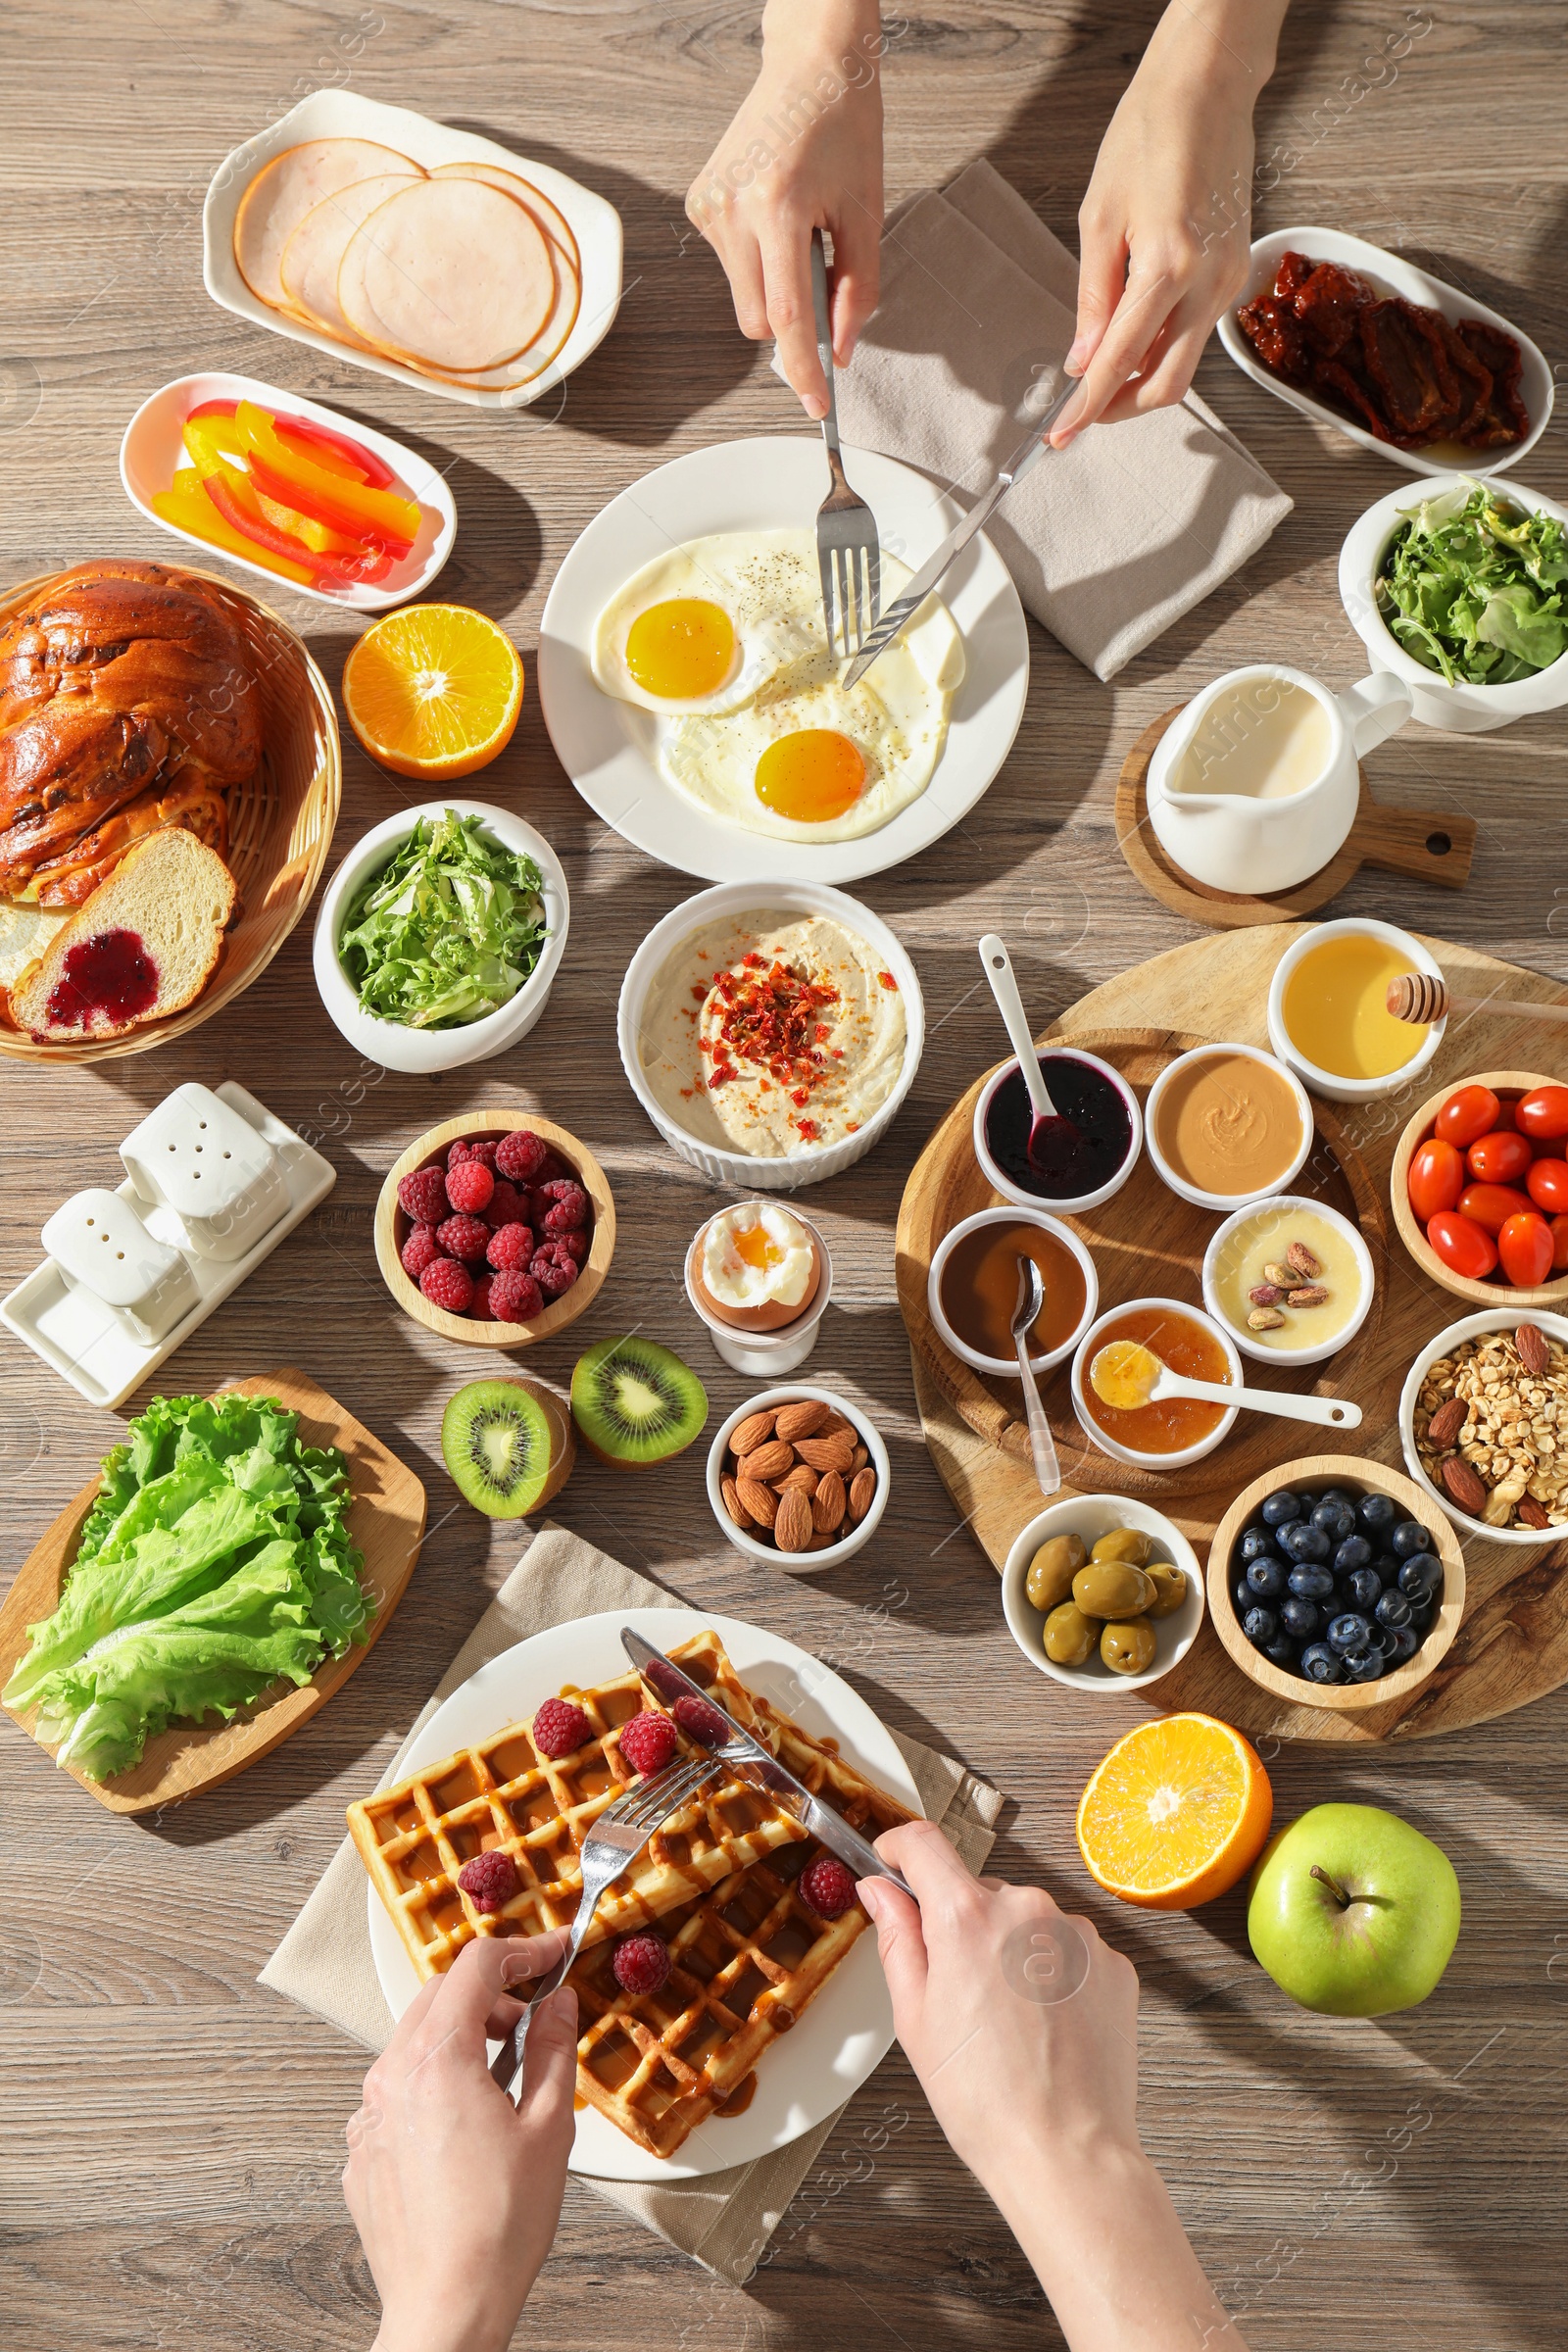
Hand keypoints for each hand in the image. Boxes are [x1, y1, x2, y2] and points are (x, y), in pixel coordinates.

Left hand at [344, 1931, 577, 2351]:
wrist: (447, 2306)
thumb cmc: (497, 2229)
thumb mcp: (550, 2127)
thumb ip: (554, 2049)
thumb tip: (559, 2004)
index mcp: (438, 2060)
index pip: (476, 1966)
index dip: (523, 1950)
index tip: (552, 1952)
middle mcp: (391, 2078)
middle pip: (438, 1995)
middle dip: (490, 1990)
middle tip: (533, 2011)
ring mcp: (370, 2117)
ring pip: (413, 2043)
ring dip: (461, 2036)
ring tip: (505, 2071)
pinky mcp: (364, 2152)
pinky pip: (397, 2092)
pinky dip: (434, 2083)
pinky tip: (469, 2121)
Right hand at [686, 0, 884, 417]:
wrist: (810, 64)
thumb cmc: (844, 127)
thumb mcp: (867, 212)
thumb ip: (858, 291)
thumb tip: (841, 350)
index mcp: (778, 208)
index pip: (787, 318)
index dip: (803, 370)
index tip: (817, 405)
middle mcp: (733, 209)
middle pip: (759, 320)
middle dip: (792, 319)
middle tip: (823, 269)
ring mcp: (709, 207)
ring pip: (744, 297)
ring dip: (775, 283)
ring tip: (799, 225)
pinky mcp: (699, 204)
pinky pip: (731, 266)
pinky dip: (758, 259)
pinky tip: (775, 212)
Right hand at [860, 1819, 1139, 2186]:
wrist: (1066, 2152)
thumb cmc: (986, 2100)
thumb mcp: (915, 2018)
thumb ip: (897, 1938)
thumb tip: (881, 1891)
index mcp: (967, 1918)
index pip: (924, 1844)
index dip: (900, 1849)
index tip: (893, 1862)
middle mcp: (1028, 1909)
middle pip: (978, 1892)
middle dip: (962, 1928)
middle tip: (958, 1994)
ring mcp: (1077, 1935)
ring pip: (1026, 1922)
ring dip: (1011, 1952)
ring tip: (1009, 2024)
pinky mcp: (1113, 1964)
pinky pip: (1069, 1951)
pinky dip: (1053, 1976)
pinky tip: (1045, 2027)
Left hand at [1051, 0, 1289, 445]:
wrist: (1207, 90)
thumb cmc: (1148, 136)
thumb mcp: (1099, 219)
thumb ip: (1092, 299)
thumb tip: (1081, 360)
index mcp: (1167, 266)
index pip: (1120, 360)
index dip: (1087, 406)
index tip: (1060, 434)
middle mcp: (1207, 282)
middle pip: (1166, 383)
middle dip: (1121, 407)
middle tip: (1082, 412)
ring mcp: (1228, 279)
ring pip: (1185, 363)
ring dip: (1142, 379)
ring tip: (1100, 375)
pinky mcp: (1235, 271)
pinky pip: (1198, 332)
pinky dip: (1164, 348)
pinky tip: (1133, 339)